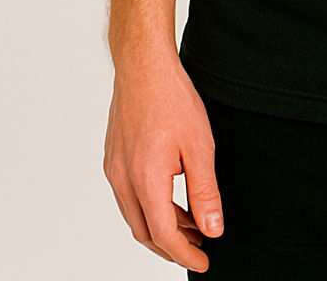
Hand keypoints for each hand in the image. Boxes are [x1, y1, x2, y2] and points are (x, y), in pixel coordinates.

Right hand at [103, 52, 223, 272]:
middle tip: (199, 248)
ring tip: (192, 225)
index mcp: (145, 179)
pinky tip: (171, 200)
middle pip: (145, 231)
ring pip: (135, 215)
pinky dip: (150, 208)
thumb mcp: (200, 146)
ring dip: (161, 228)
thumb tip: (213, 230)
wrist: (143, 65)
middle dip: (172, 247)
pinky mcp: (113, 158)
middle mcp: (122, 179)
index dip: (185, 254)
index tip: (204, 262)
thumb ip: (205, 192)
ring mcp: (114, 169)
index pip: (163, 235)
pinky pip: (129, 197)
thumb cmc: (172, 99)